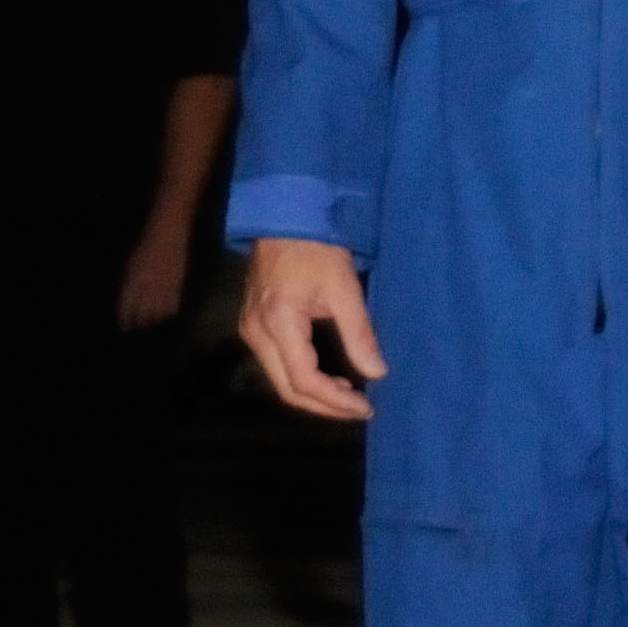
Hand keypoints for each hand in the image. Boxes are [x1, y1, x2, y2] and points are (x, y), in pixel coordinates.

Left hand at [115, 211, 195, 335]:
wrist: (168, 233)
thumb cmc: (147, 246)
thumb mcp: (132, 263)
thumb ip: (130, 283)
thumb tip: (128, 301)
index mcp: (133, 278)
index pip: (128, 304)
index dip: (125, 317)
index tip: (125, 326)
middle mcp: (148, 283)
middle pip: (143, 311)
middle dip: (140, 321)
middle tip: (138, 326)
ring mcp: (164, 283)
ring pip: (159, 310)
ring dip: (154, 318)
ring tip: (151, 321)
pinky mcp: (178, 282)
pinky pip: (173, 303)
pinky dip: (168, 311)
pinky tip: (166, 312)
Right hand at [240, 237, 382, 421]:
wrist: (286, 217)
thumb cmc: (317, 248)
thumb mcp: (344, 288)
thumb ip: (359, 333)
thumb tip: (377, 373)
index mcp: (278, 323)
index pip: (304, 380)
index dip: (335, 401)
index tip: (366, 407)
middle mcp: (256, 332)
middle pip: (287, 388)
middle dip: (325, 406)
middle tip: (360, 409)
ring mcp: (250, 329)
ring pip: (279, 379)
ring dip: (314, 394)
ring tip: (350, 395)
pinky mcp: (253, 324)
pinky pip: (277, 364)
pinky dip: (303, 377)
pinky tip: (331, 376)